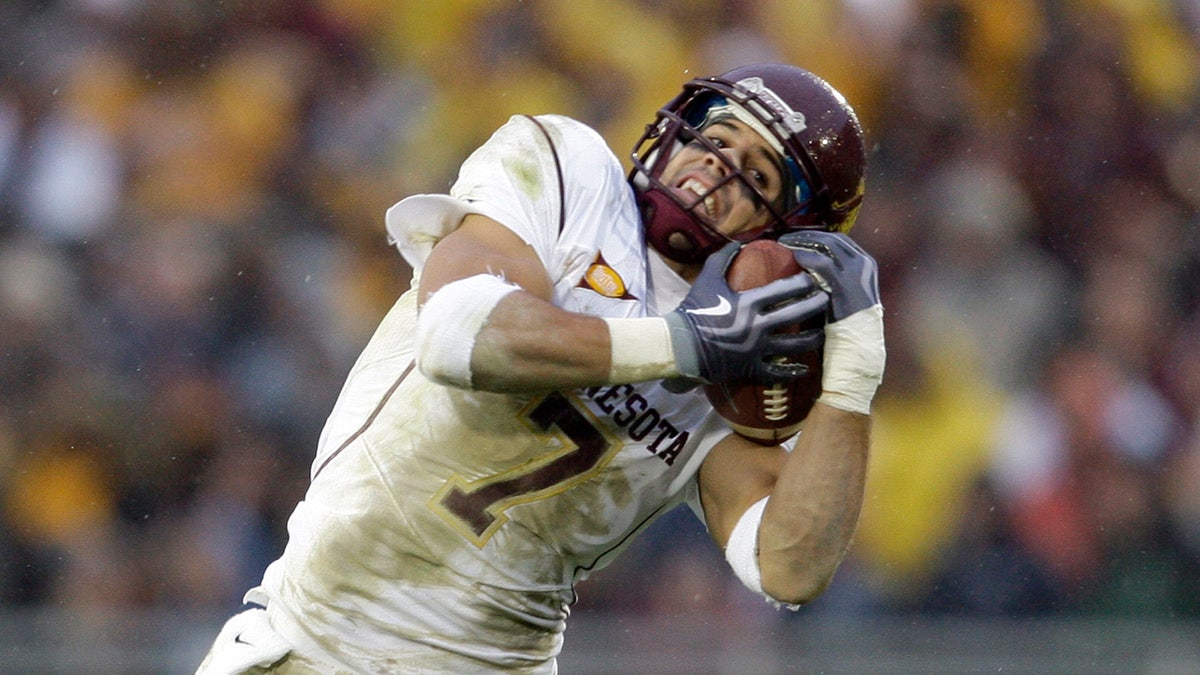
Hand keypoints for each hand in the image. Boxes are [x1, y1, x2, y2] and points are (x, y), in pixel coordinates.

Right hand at [664, 242, 828, 384]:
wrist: (679, 347)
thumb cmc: (693, 311)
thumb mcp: (707, 279)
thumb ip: (724, 258)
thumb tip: (740, 242)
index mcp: (748, 303)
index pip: (785, 289)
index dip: (804, 282)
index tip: (813, 278)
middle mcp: (757, 326)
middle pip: (797, 314)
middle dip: (816, 304)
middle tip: (828, 298)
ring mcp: (756, 350)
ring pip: (795, 345)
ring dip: (813, 338)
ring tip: (824, 332)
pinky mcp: (751, 368)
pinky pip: (778, 372)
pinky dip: (793, 371)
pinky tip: (805, 367)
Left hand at [779, 230, 879, 321]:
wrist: (858, 342)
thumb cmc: (845, 320)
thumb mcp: (844, 290)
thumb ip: (833, 275)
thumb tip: (808, 264)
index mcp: (866, 263)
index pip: (839, 240)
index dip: (817, 236)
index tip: (798, 237)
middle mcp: (864, 264)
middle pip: (832, 239)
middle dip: (808, 235)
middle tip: (786, 238)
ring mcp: (856, 273)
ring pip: (826, 246)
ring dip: (803, 242)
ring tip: (784, 243)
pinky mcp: (844, 285)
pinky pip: (822, 263)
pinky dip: (806, 257)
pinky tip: (793, 257)